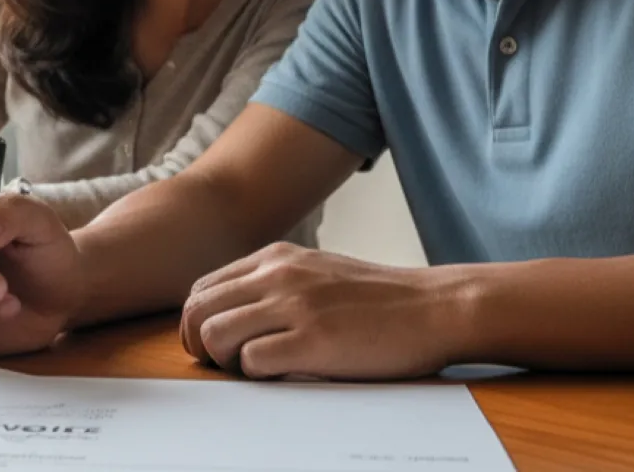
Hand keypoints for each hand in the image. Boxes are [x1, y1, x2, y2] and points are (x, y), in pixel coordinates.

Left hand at [180, 242, 474, 379]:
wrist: (435, 307)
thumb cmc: (380, 300)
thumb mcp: (318, 272)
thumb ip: (275, 283)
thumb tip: (232, 315)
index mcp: (276, 257)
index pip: (204, 287)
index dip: (199, 321)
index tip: (214, 344)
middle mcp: (278, 275)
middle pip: (198, 310)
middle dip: (199, 343)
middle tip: (222, 364)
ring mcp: (294, 306)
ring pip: (214, 334)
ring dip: (224, 360)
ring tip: (253, 369)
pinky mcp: (312, 341)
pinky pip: (251, 362)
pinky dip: (258, 375)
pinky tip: (285, 373)